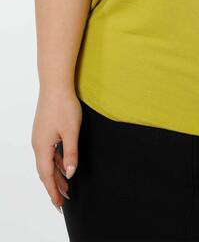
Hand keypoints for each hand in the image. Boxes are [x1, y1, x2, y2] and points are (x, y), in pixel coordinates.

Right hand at [31, 89, 81, 212]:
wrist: (55, 84)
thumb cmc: (64, 105)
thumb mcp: (71, 131)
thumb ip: (71, 153)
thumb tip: (70, 173)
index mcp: (42, 147)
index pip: (47, 175)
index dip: (53, 190)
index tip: (58, 204)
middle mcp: (38, 144)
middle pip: (45, 170)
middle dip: (54, 186)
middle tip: (63, 201)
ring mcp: (40, 136)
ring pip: (48, 161)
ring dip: (56, 174)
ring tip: (66, 187)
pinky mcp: (45, 130)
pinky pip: (49, 151)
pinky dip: (56, 161)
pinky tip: (64, 165)